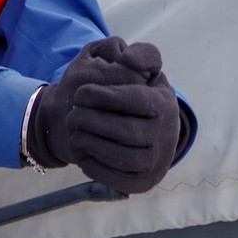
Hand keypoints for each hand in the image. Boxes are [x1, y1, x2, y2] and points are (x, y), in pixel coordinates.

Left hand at [25, 37, 180, 193]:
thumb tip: (128, 58)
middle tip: (71, 115)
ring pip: (123, 157)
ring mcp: (157, 161)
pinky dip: (98, 168)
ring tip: (75, 133)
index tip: (80, 93)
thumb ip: (143, 55)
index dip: (103, 96)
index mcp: (165, 105)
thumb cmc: (142, 96)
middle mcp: (166, 135)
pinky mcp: (144, 182)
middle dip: (93, 122)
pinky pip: (120, 180)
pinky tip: (83, 154)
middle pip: (126, 131)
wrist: (153, 133)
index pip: (134, 99)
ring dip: (93, 145)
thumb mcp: (148, 72)